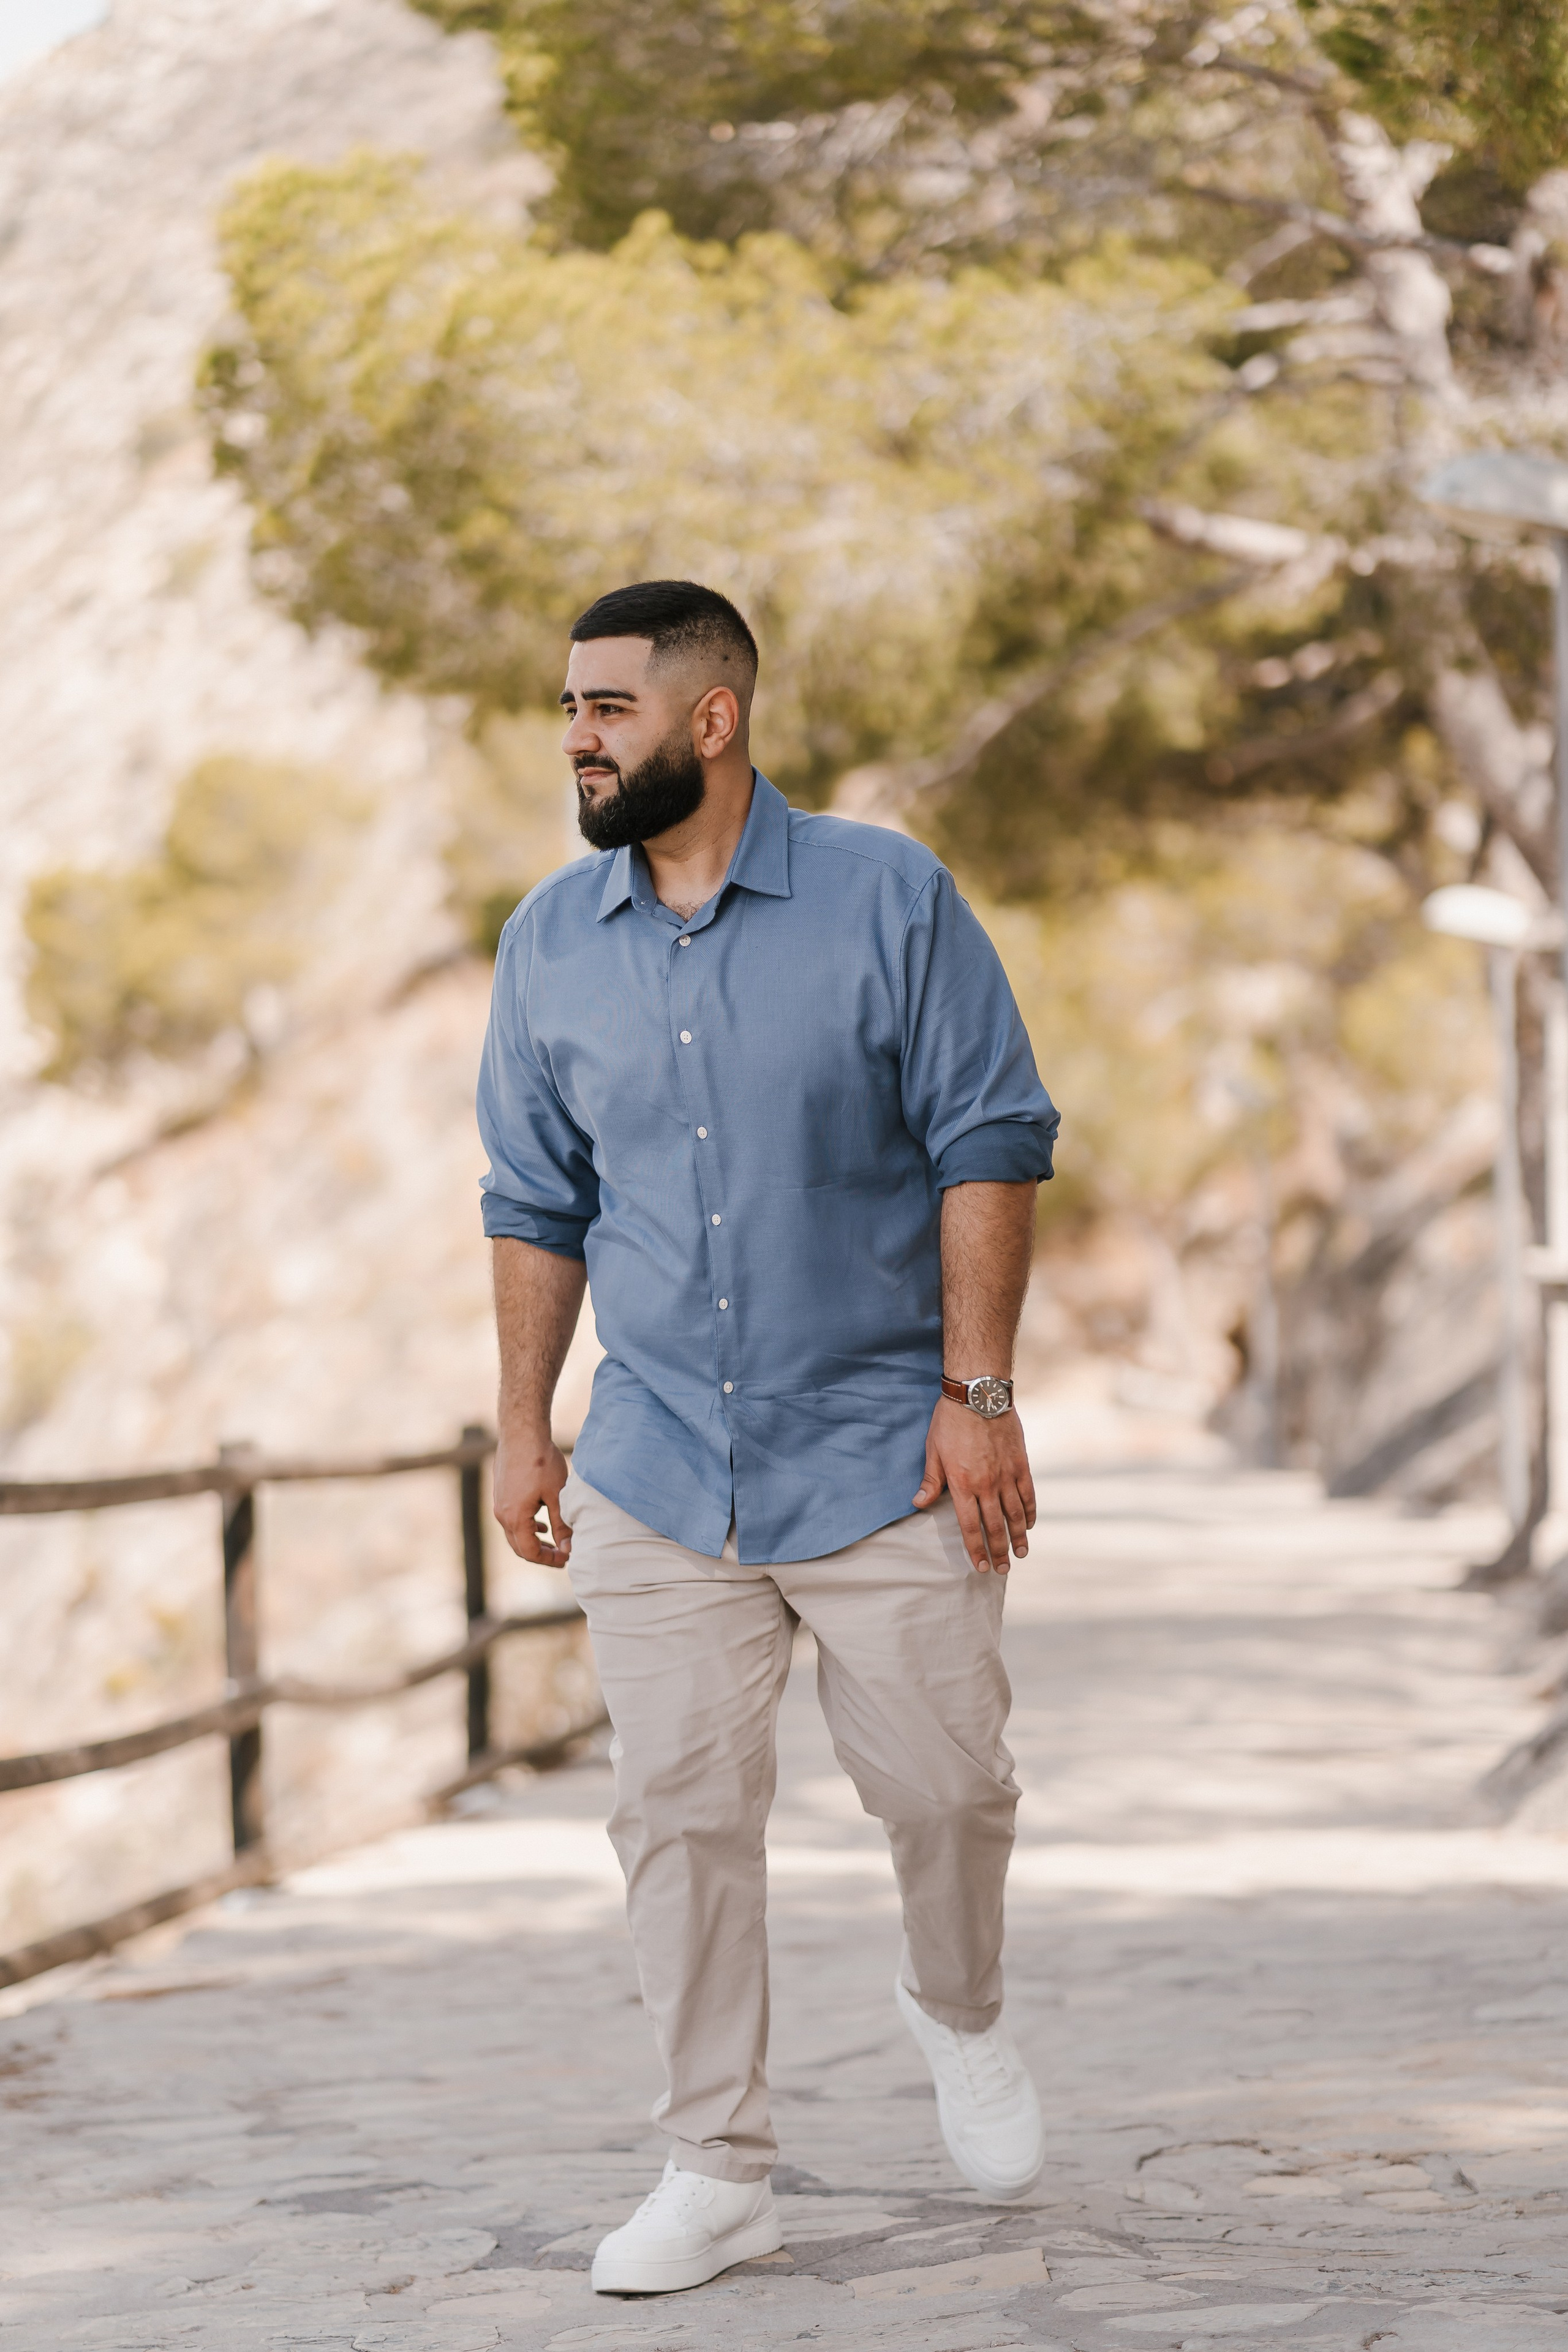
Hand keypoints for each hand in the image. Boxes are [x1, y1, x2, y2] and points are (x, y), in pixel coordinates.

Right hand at [493, 1422, 572, 1565]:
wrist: (521, 1433)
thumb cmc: (541, 1461)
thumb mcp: (557, 1495)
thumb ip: (562, 1524)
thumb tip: (568, 1548)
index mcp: (515, 1518)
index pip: (530, 1552)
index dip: (549, 1560)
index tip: (567, 1558)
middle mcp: (502, 1515)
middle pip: (520, 1547)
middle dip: (541, 1554)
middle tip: (562, 1554)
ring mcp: (499, 1504)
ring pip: (515, 1534)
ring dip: (534, 1541)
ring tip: (555, 1541)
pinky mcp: (500, 1494)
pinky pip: (511, 1520)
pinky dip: (526, 1528)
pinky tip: (541, 1522)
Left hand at [913, 1397, 1034, 1572]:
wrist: (979, 1394)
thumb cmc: (950, 1420)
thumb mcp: (933, 1450)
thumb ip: (931, 1480)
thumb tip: (918, 1504)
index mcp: (963, 1484)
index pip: (970, 1526)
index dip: (975, 1549)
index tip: (979, 1566)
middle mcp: (987, 1484)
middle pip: (995, 1526)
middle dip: (998, 1551)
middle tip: (1002, 1570)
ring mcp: (1007, 1475)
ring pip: (1015, 1514)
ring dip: (1018, 1537)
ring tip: (1020, 1555)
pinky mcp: (1021, 1463)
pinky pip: (1028, 1493)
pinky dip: (1030, 1511)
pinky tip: (1029, 1524)